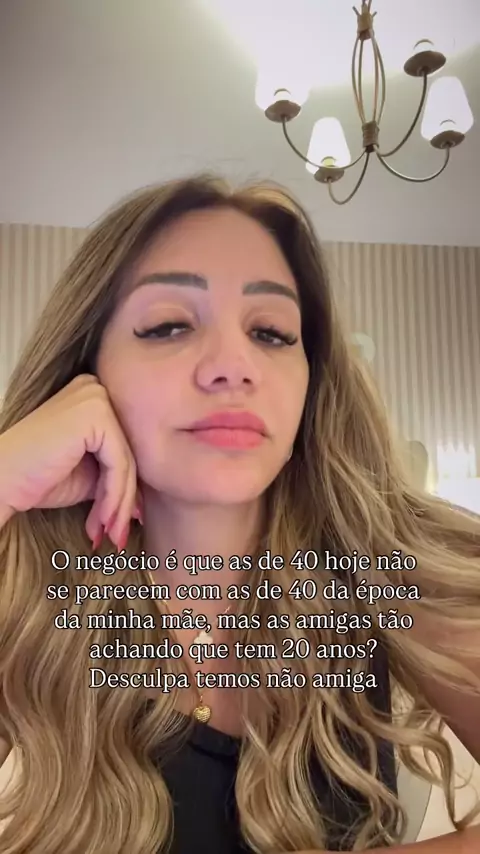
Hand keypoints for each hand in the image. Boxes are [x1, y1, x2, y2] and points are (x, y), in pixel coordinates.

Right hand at [0, 373, 139, 547]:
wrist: (1, 480)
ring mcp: (96, 397)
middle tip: (118, 535)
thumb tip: (144, 503)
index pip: (122, 447)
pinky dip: (114, 497)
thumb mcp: (88, 474)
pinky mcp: (95, 414)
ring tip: (110, 535)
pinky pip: (118, 464)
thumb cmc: (37, 477)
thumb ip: (115, 474)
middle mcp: (96, 388)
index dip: (125, 489)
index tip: (121, 523)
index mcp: (93, 396)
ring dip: (119, 506)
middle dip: (123, 500)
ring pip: (125, 462)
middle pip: (126, 453)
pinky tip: (104, 521)